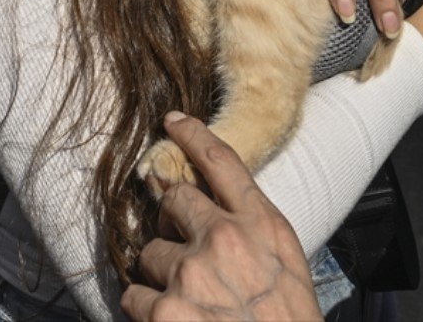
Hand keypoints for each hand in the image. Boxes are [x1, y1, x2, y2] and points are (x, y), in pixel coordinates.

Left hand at [123, 113, 319, 321]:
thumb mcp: (288, 268)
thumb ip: (254, 235)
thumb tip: (217, 220)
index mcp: (263, 225)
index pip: (223, 162)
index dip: (193, 136)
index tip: (173, 122)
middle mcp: (225, 238)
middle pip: (174, 199)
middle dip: (171, 220)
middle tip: (182, 250)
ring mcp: (191, 271)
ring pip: (150, 252)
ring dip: (160, 275)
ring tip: (186, 304)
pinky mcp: (165, 309)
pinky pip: (134, 295)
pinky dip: (145, 310)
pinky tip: (171, 321)